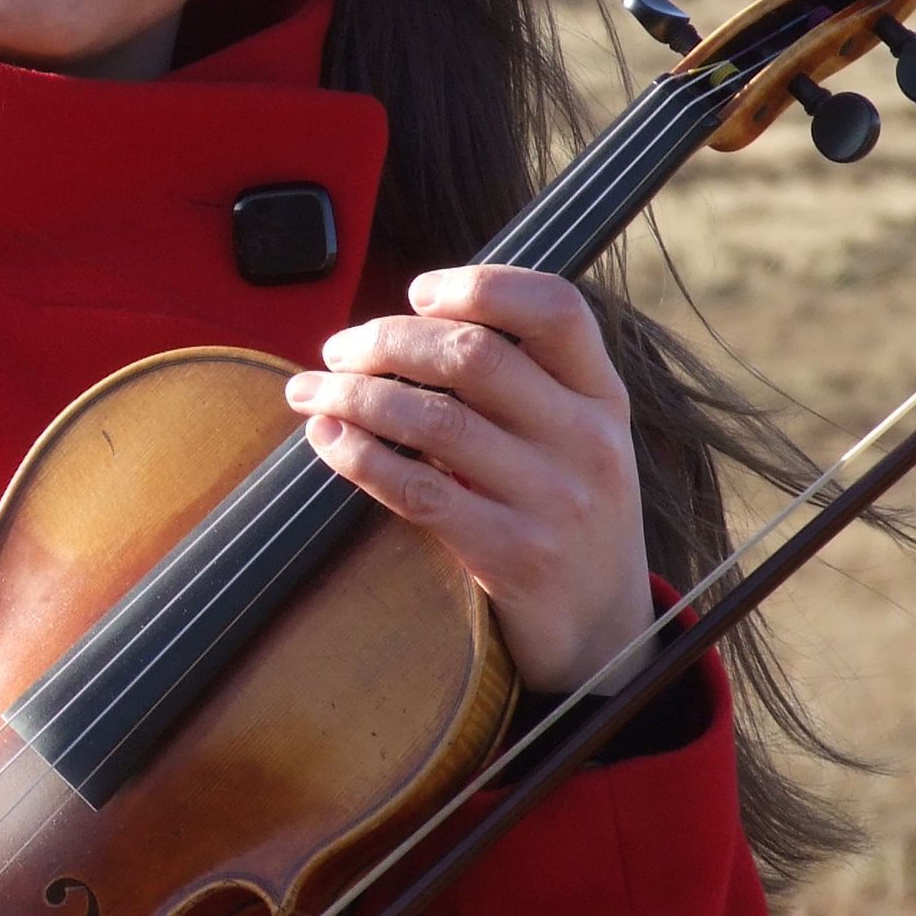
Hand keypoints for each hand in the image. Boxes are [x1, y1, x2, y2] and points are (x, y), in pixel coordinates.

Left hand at [283, 266, 653, 694]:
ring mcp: (552, 499)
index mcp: (603, 397)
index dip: (480, 285)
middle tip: (337, 349)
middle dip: (387, 341)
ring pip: (433, 419)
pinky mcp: (510, 554)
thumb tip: (409, 322)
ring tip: (311, 392)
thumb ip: (524, 380)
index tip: (417, 292)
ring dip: (354, 396)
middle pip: (473, 356)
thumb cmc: (568, 512)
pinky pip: (416, 490)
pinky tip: (326, 439)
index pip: (556, 308)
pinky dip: (358, 456)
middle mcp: (586, 440)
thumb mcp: (578, 438)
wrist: (604, 630)